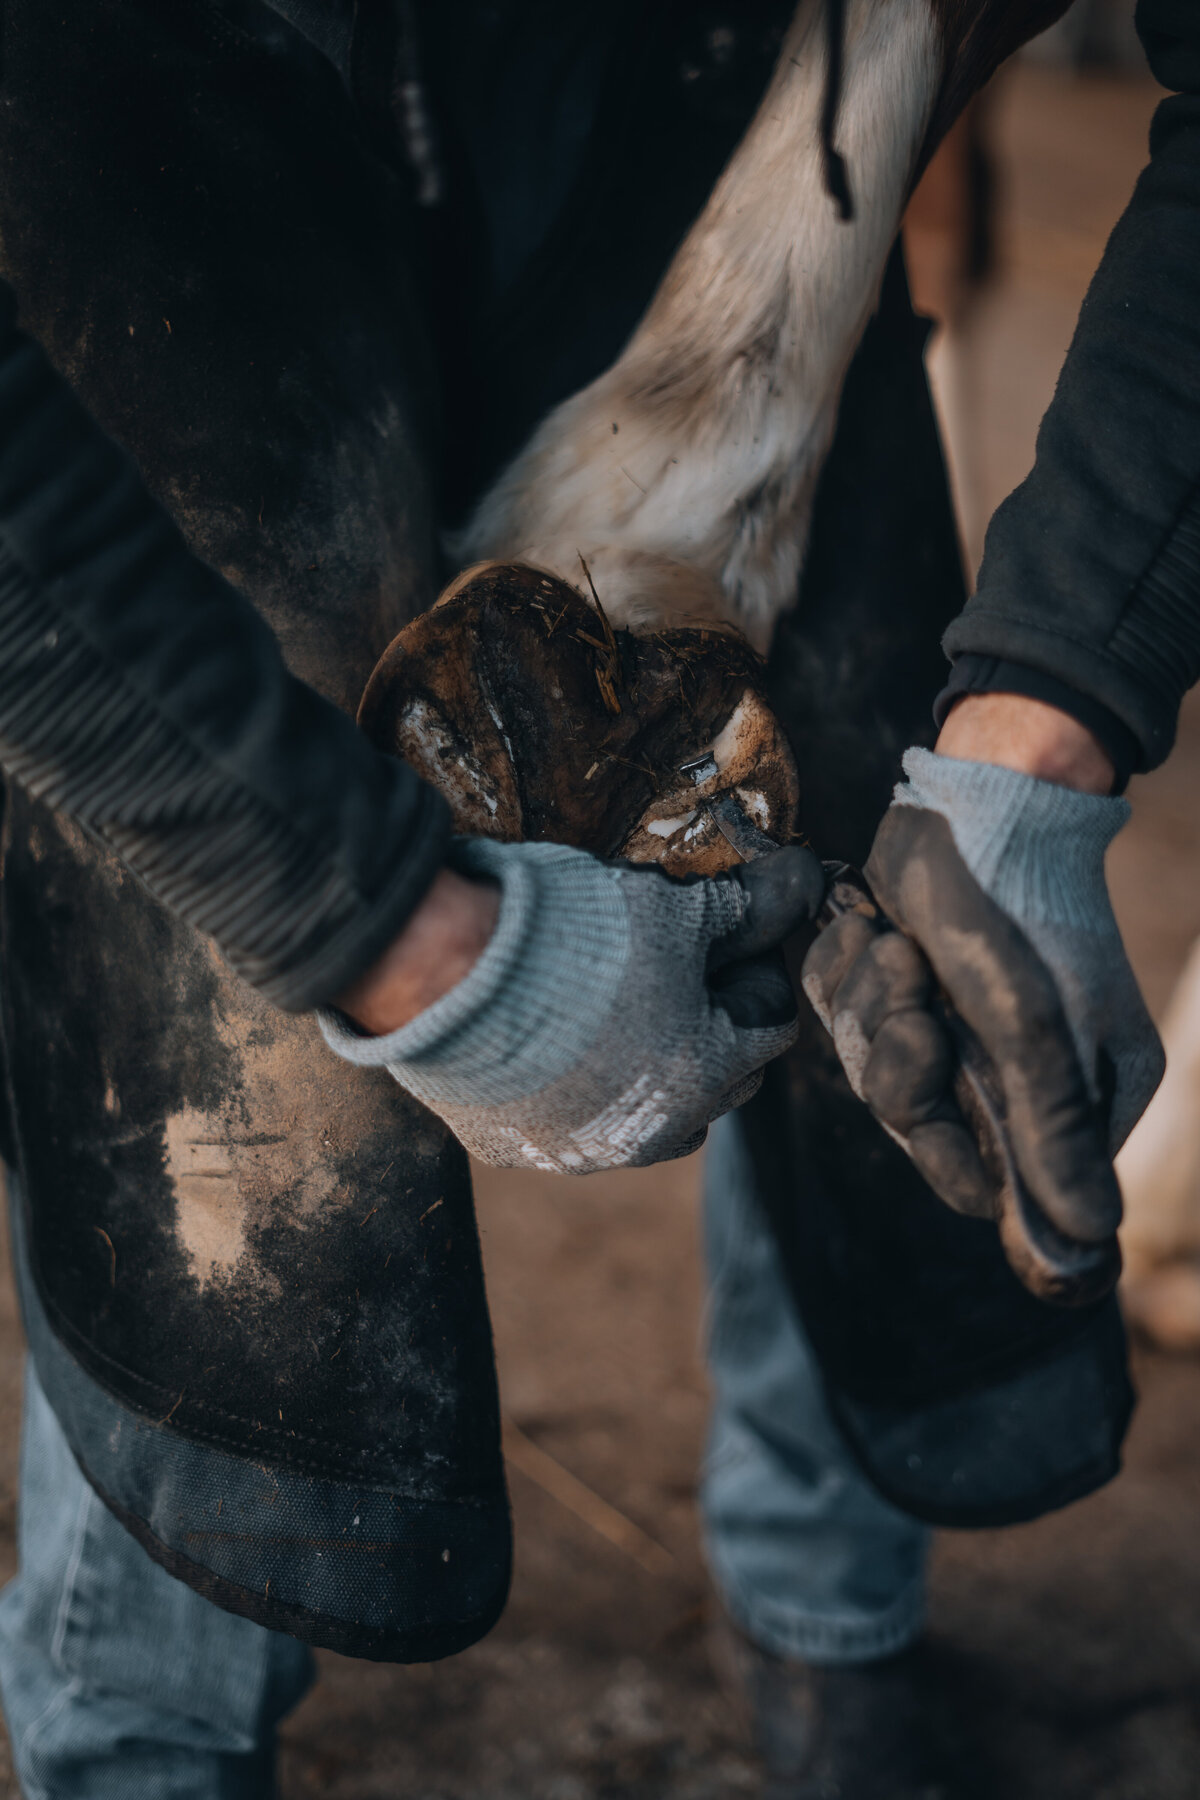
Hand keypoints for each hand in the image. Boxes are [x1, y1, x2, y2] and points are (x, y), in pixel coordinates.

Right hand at [323, 838, 825, 1172]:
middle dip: (712, 1027)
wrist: (442, 971)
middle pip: (718, 1081)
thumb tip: (808, 879)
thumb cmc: (572, 939)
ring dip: (651, 1070)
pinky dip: (576, 1088)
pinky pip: (570, 1123)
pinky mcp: (517, 1149)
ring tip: (619, 1008)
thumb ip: (748, 907)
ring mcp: (580, 1150)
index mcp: (705, 1077)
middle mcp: (652, 1132)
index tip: (727, 936)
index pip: (769, 1027)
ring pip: (650, 1117)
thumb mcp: (673, 908)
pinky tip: (553, 1037)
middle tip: (677, 966)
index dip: (754, 973)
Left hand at [801, 697, 1162, 1244]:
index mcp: (1065, 1094)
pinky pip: (835, 1013)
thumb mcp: (1034, 1025)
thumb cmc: (1021, 910)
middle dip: (898, 1059)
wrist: (984, 793)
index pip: (987, 1183)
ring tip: (895, 944)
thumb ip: (1048, 1129)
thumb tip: (1086, 1242)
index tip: (934, 1076)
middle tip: (914, 992)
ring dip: (870, 1005)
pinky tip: (867, 925)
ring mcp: (948, 1023)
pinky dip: (840, 970)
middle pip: (912, 1125)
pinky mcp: (892, 981)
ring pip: (865, 1068)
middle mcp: (1006, 1070)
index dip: (944, 1149)